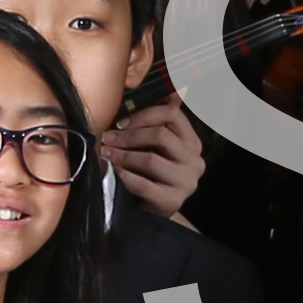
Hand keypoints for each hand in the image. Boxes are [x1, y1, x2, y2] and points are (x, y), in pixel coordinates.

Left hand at [104, 93, 205, 218]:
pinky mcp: (172, 201)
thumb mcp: (159, 147)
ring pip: (151, 160)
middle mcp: (194, 161)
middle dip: (129, 135)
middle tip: (107, 138)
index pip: (173, 115)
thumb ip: (163, 121)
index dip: (144, 115)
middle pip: (161, 135)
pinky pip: (143, 184)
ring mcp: (186, 183)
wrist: (153, 211)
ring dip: (123, 155)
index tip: (121, 122)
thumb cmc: (152, 174)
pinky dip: (125, 176)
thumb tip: (177, 91)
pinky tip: (115, 171)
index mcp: (192, 143)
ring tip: (107, 154)